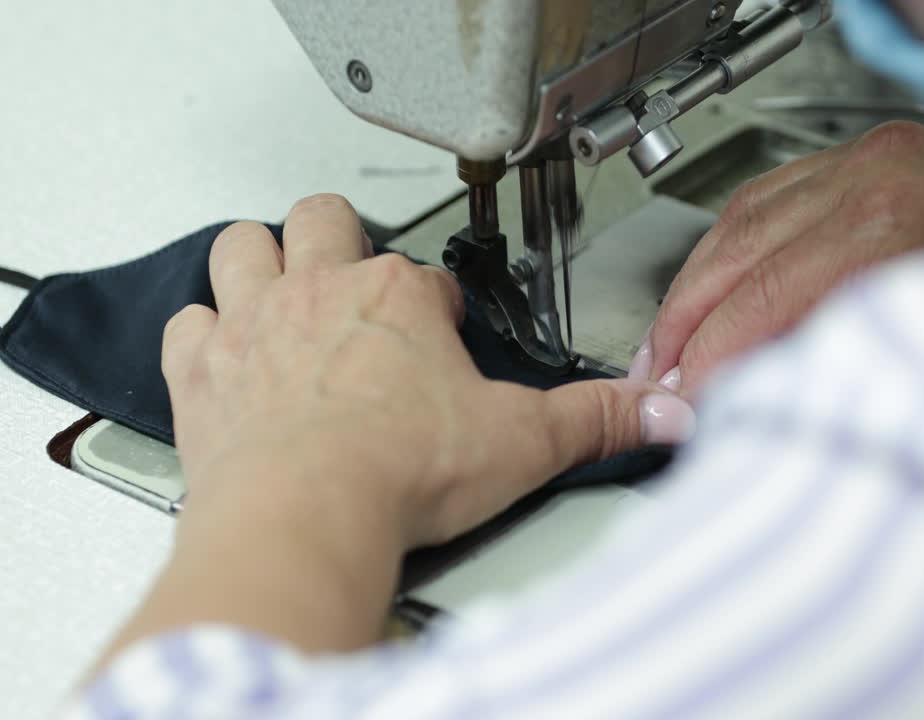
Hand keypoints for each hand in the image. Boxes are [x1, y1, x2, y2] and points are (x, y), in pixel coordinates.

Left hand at [81, 194, 693, 665]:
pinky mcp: (202, 373)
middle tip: (356, 274)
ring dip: (259, 260)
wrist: (304, 515)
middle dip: (338, 236)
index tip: (445, 332)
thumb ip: (596, 420)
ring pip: (242, 246)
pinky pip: (187, 323)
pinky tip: (222, 353)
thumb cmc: (400, 472)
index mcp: (399, 297)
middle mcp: (320, 293)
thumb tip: (659, 411)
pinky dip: (202, 332)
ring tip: (283, 287)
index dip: (438, 303)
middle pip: (323, 220)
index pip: (425, 275)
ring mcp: (254, 326)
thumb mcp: (524, 442)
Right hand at [632, 121, 923, 396]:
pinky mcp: (876, 157)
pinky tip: (715, 283)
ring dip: (695, 283)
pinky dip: (730, 244)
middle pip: (738, 253)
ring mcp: (874, 157)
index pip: (763, 295)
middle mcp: (877, 174)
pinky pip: (772, 195)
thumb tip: (767, 401)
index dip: (712, 356)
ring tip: (667, 341)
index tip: (685, 403)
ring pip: (742, 218)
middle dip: (685, 323)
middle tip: (657, 378)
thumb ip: (849, 366)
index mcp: (894, 218)